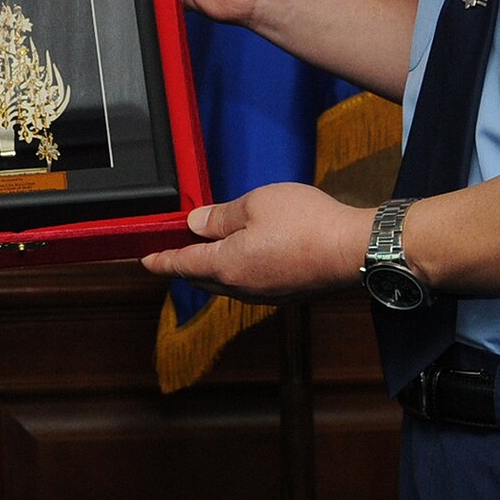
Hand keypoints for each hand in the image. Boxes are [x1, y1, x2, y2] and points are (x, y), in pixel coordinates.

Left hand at [140, 183, 370, 303]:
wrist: (354, 250)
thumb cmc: (306, 223)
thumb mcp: (256, 204)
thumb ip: (220, 216)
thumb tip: (195, 225)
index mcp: (228, 266)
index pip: (182, 265)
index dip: (161, 260)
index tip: (145, 259)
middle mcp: (243, 288)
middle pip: (202, 278)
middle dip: (184, 264)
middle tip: (173, 249)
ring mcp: (266, 294)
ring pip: (226, 284)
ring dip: (211, 268)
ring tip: (208, 248)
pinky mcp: (286, 293)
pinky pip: (249, 284)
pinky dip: (236, 271)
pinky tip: (245, 255)